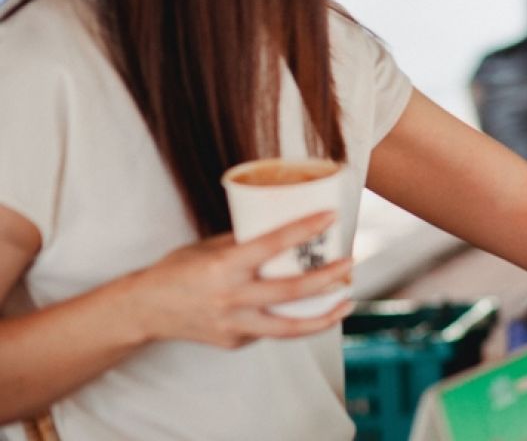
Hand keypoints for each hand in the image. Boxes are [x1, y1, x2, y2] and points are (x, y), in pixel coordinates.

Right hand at [126, 211, 352, 348]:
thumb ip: (245, 242)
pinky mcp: (234, 341)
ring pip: (289, 326)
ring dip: (324, 316)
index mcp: (224, 266)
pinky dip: (288, 319)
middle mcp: (231, 297)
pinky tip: (302, 310)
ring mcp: (233, 324)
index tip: (331, 216)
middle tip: (350, 265)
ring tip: (346, 303)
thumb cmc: (177, 271)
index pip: (272, 244)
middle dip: (328, 278)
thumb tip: (285, 231)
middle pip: (292, 291)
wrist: (144, 310)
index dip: (305, 229)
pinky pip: (268, 330)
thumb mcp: (208, 247)